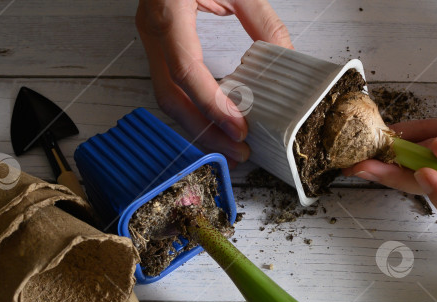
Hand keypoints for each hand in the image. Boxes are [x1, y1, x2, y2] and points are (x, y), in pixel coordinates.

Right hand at [136, 0, 291, 165]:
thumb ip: (262, 19)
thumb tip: (286, 57)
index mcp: (167, 11)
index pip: (186, 71)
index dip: (212, 105)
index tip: (240, 127)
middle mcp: (152, 29)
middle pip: (171, 97)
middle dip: (205, 131)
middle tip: (238, 151)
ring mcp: (150, 38)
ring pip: (166, 97)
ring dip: (198, 127)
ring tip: (230, 145)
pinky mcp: (157, 44)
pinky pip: (169, 86)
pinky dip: (193, 109)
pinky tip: (215, 123)